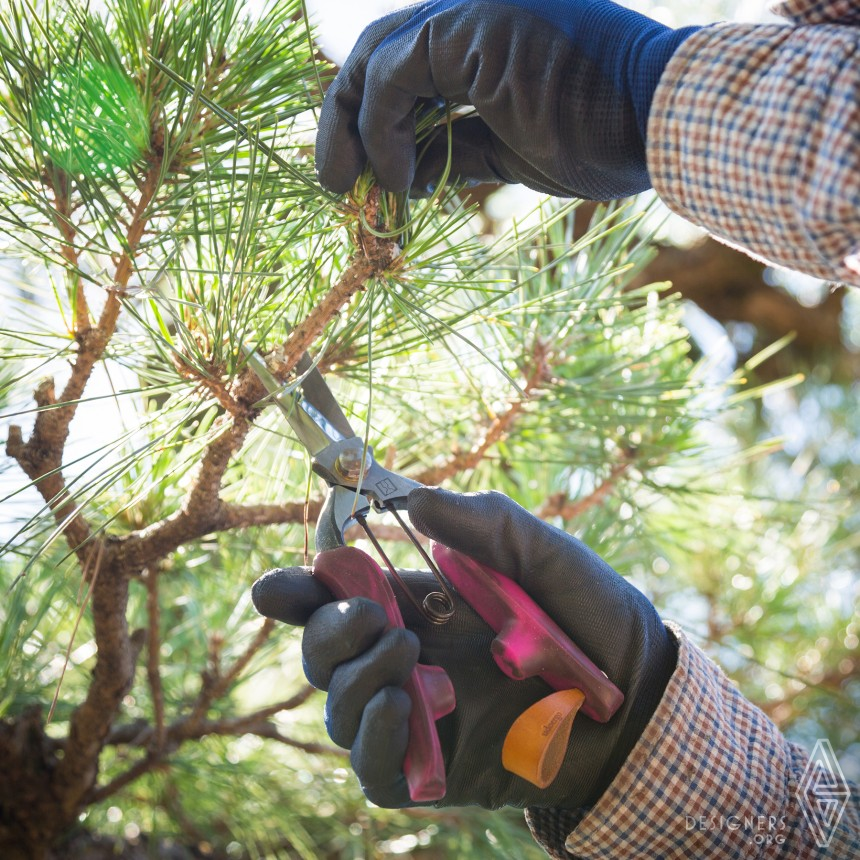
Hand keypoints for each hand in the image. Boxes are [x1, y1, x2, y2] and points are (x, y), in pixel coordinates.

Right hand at [252, 488, 676, 809]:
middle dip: (326, 630)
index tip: (276, 587)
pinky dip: (372, 736)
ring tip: (406, 653)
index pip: (335, 596)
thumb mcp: (540, 554)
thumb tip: (413, 499)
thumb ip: (482, 522)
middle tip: (371, 615)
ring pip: (338, 706)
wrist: (637, 699)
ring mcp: (416, 714)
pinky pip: (372, 764)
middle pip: (322, 651)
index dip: (296, 591)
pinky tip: (400, 705)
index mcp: (418, 603)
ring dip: (354, 677)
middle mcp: (406, 656)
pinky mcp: (433, 767)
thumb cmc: (589, 617)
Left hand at [315, 0, 699, 199]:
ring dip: (349, 128)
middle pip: (378, 56)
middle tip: (336, 183)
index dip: (372, 120)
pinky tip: (394, 178)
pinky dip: (379, 130)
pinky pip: (393, 76)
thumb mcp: (511, 152)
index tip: (362, 174)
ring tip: (345, 187)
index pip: (404, 67)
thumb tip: (409, 171)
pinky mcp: (470, 25)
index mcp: (485, 34)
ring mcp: (471, 9)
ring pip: (375, 59)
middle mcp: (471, 9)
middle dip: (345, 122)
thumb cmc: (605, 141)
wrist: (662, 122)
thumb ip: (458, 149)